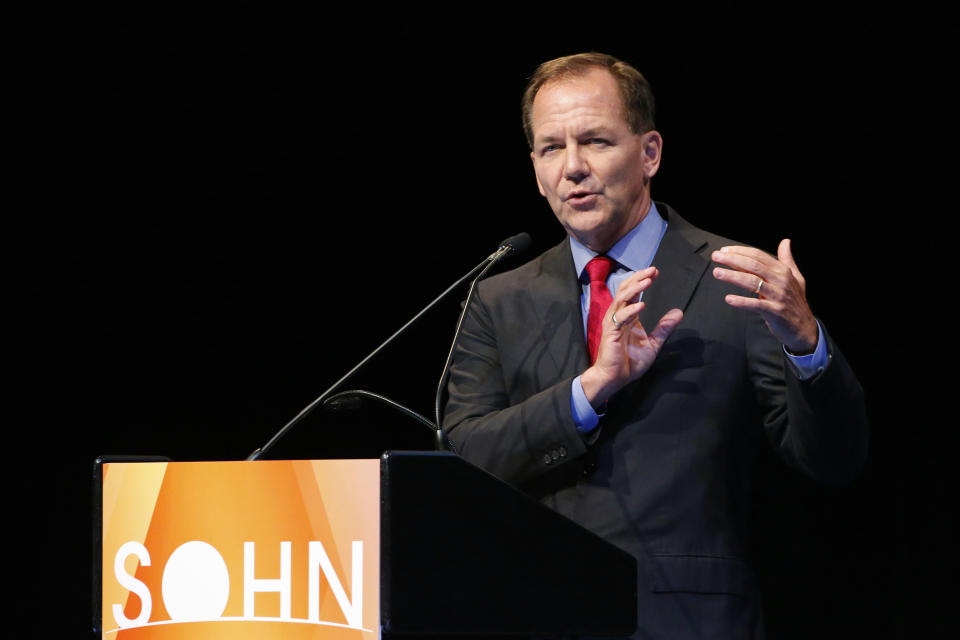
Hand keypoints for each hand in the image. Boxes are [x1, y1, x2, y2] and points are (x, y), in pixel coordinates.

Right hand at [581, 266, 683, 406]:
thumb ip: (664, 327)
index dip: (642, 280)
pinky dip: (630, 310)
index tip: (655, 272)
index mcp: (627, 316)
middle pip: (626, 290)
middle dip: (638, 278)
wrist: (615, 378)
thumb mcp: (653, 343)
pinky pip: (620, 318)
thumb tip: (678, 312)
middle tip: (652, 270)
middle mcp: (618, 316)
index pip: (633, 292)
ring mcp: (613, 323)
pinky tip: (642, 305)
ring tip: (647, 281)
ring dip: (635, 289)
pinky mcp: (611, 333)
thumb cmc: (629, 362)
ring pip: (622, 299)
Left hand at [711, 239, 817, 353]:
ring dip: (733, 276)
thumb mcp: (795, 278)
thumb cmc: (795, 302)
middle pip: (753, 266)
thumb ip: (787, 259)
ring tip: (717, 273)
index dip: (740, 252)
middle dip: (732, 260)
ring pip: (752, 282)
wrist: (804, 328)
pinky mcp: (774, 311)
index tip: (724, 251)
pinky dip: (742, 301)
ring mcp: (778, 296)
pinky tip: (729, 298)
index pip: (758, 256)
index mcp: (783, 271)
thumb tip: (785, 241)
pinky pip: (756, 304)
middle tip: (715, 257)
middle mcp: (781, 281)